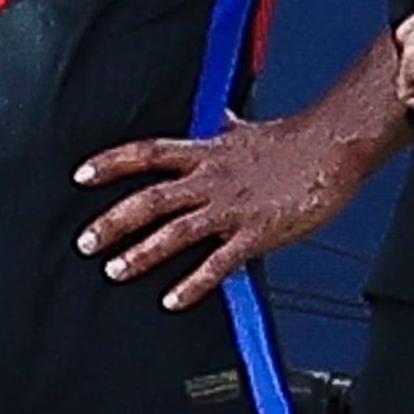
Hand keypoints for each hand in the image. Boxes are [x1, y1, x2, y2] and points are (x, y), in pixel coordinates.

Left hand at [72, 119, 369, 312]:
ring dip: (141, 254)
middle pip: (149, 200)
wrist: (332, 148)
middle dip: (113, 222)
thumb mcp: (245, 129)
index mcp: (205, 153)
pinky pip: (217, 264)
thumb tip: (215, 114)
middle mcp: (210, 180)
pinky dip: (193, 284)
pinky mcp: (254, 234)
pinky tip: (173, 300)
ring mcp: (230, 208)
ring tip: (115, 271)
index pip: (146, 154)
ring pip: (174, 232)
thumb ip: (223, 127)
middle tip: (86, 242)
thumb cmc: (293, 141)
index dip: (110, 164)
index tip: (81, 176)